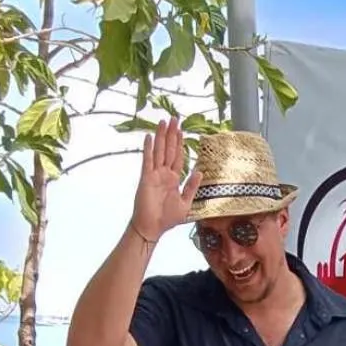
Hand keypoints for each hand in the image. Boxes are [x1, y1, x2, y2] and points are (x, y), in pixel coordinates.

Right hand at [131, 117, 201, 242]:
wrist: (152, 227)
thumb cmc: (168, 218)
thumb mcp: (185, 203)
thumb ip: (191, 187)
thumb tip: (199, 172)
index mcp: (174, 179)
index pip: (178, 157)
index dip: (180, 143)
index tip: (181, 130)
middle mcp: (164, 173)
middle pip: (168, 149)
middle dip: (172, 134)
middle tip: (174, 118)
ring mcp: (154, 174)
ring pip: (159, 151)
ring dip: (161, 136)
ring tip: (163, 121)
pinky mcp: (146, 178)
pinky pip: (147, 160)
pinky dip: (148, 148)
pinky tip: (149, 136)